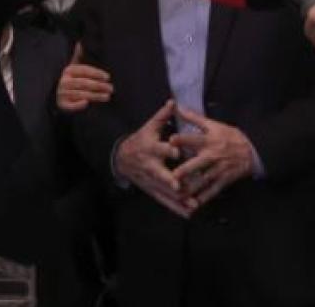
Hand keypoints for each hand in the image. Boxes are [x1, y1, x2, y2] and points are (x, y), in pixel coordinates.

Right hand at [56, 44, 112, 111]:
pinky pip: (70, 105)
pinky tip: (87, 104)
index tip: (108, 77)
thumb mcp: (73, 67)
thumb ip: (78, 56)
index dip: (96, 73)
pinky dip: (77, 105)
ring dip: (94, 95)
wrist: (58, 96)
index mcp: (68, 71)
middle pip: (83, 83)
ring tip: (107, 96)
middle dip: (98, 85)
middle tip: (111, 88)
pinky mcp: (62, 104)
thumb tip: (80, 42)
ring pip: (80, 94)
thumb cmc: (71, 80)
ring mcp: (63, 93)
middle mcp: (64, 81)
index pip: (84, 70)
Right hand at [114, 100, 196, 217]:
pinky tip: (189, 213)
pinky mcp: (151, 189)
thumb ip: (163, 116)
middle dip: (170, 181)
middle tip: (180, 187)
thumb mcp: (149, 127)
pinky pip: (164, 200)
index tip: (178, 151)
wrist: (121, 158)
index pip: (161, 148)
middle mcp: (150, 165)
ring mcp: (150, 179)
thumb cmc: (140, 140)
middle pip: (160, 174)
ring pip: (164, 190)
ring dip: (177, 199)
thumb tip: (173, 101)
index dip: (169, 149)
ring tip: (192, 205)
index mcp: (151, 148)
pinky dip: (176, 207)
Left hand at [170, 107, 254, 205]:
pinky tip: (194, 204)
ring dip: (191, 188)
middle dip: (185, 170)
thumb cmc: (231, 136)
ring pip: (203, 180)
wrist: (254, 151)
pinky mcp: (224, 180)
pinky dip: (204, 198)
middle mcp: (212, 156)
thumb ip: (195, 118)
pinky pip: (213, 190)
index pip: (193, 139)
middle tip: (172, 176)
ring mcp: (219, 169)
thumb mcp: (215, 125)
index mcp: (209, 141)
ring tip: (178, 194)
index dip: (182, 139)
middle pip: (197, 164)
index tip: (170, 140)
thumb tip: (178, 107)